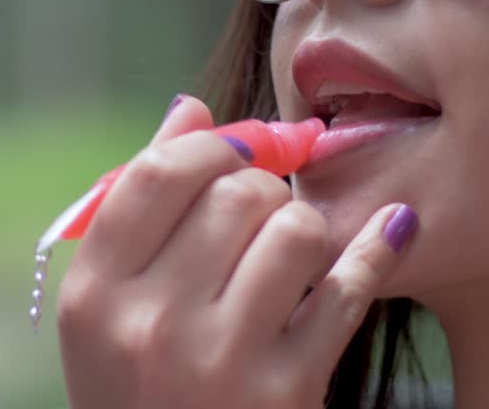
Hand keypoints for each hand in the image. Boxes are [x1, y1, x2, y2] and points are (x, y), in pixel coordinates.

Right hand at [56, 96, 415, 408]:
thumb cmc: (140, 387)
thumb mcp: (111, 311)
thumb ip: (141, 208)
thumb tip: (190, 109)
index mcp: (94, 296)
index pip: (158, 173)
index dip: (208, 144)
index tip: (235, 149)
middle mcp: (150, 326)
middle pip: (235, 192)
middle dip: (263, 187)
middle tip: (264, 210)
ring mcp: (221, 362)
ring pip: (296, 228)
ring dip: (306, 228)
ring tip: (294, 252)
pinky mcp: (287, 392)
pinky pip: (348, 289)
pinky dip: (376, 251)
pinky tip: (393, 227)